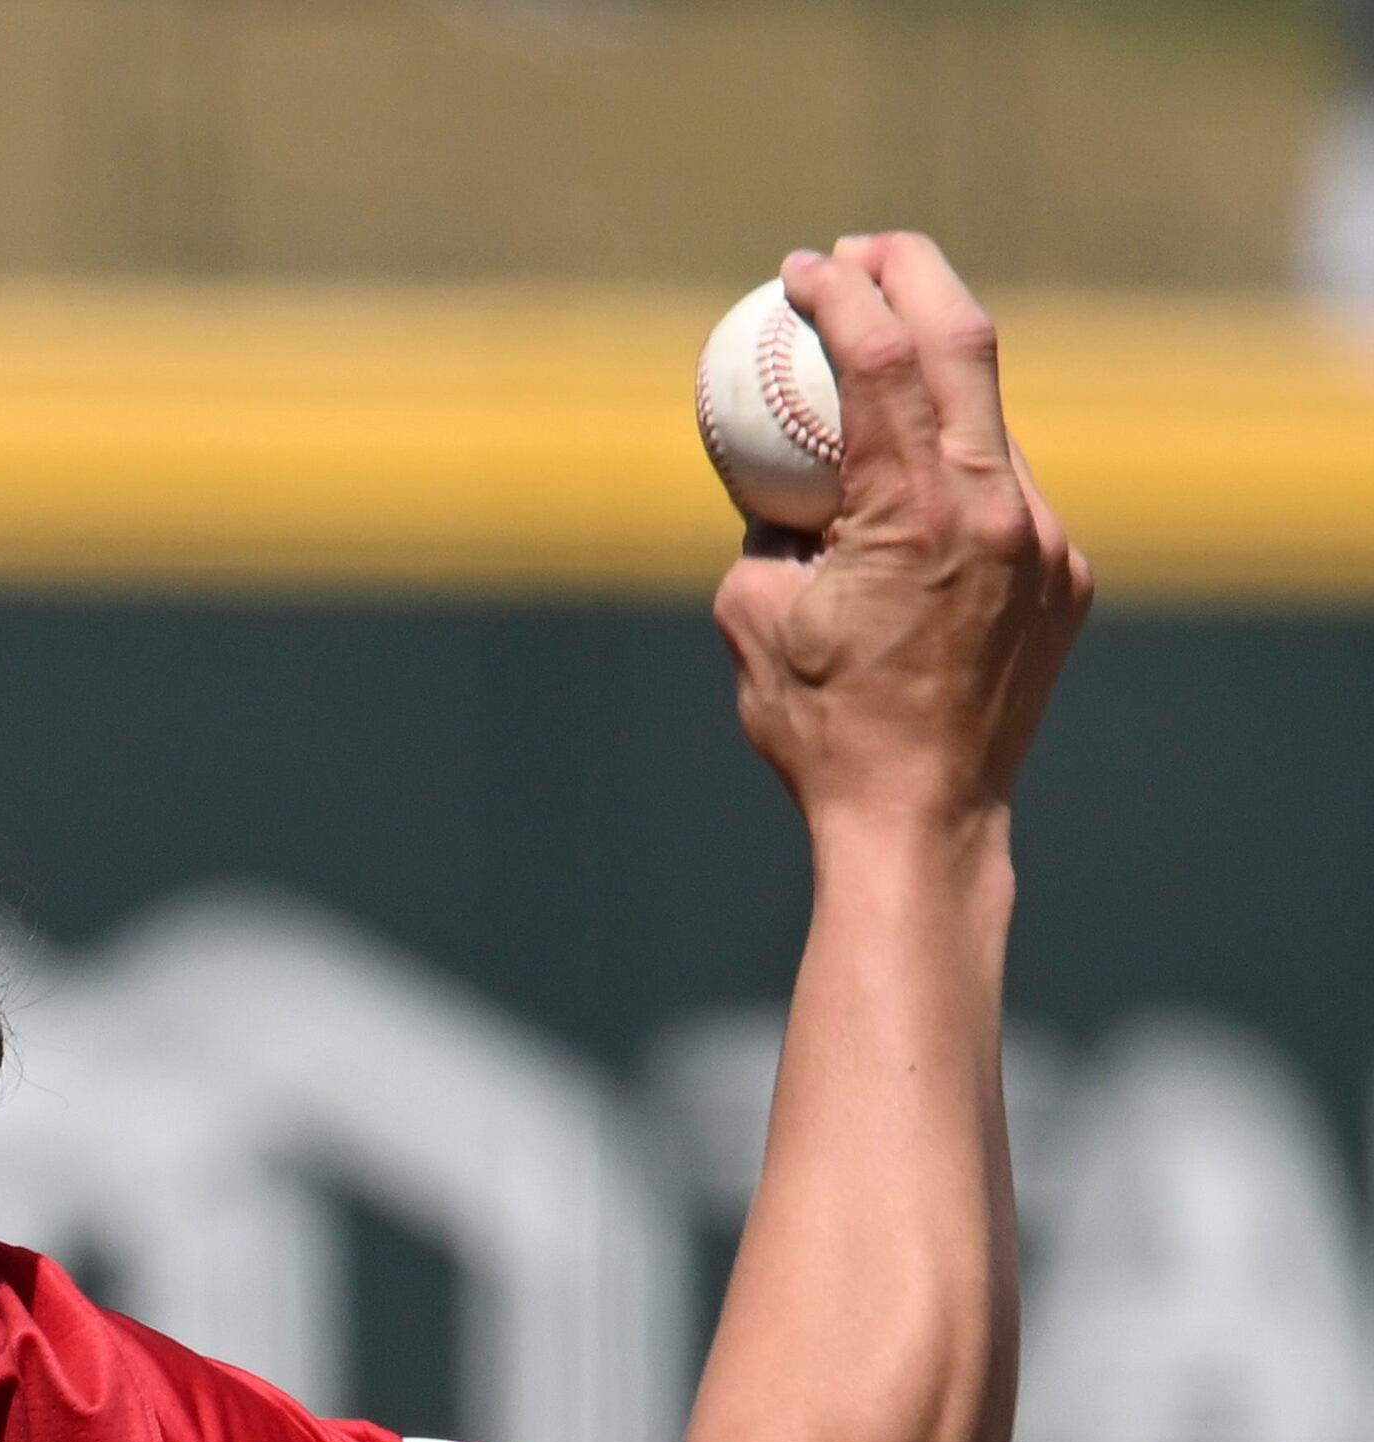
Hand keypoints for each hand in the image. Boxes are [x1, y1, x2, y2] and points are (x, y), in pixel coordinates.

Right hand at [714, 234, 1092, 844]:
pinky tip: (916, 504)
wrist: (921, 817)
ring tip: (880, 383)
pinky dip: (957, 480)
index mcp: (916, 510)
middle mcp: (999, 507)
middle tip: (868, 250)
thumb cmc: (816, 727)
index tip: (802, 269)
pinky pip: (1009, 499)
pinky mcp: (1065, 575)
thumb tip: (772, 482)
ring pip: (991, 426)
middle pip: (967, 344)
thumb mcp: (749, 614)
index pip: (879, 359)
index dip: (839, 293)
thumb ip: (766, 530)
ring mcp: (1044, 540)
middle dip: (915, 274)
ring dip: (935, 388)